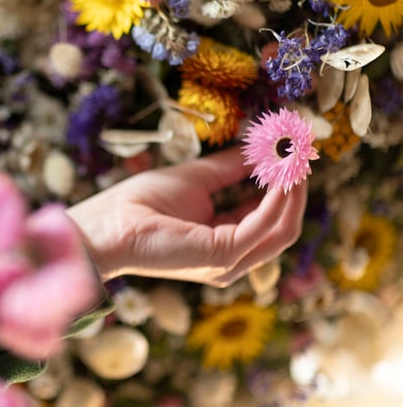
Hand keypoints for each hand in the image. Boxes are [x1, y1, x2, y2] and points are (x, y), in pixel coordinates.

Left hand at [67, 147, 307, 286]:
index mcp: (222, 241)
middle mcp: (231, 259)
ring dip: (294, 190)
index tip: (292, 152)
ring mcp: (230, 262)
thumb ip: (230, 168)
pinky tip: (283, 172)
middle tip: (302, 150)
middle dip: (296, 186)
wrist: (109, 225)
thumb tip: (261, 148)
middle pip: (281, 224)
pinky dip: (279, 198)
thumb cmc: (142, 204)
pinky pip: (265, 225)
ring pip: (282, 228)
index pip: (267, 216)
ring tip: (297, 156)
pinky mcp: (224, 256)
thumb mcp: (197, 179)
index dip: (284, 184)